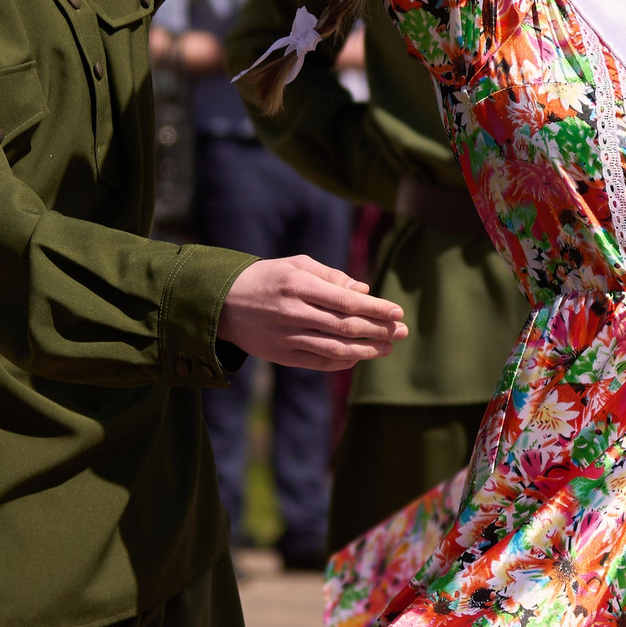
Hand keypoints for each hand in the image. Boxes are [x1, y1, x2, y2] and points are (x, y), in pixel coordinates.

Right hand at [217, 256, 405, 369]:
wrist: (223, 303)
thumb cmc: (267, 278)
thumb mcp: (296, 265)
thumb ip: (331, 276)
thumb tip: (364, 291)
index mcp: (298, 285)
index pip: (346, 301)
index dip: (376, 308)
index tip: (398, 312)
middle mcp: (293, 312)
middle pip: (345, 326)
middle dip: (379, 330)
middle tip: (402, 332)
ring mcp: (287, 337)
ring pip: (335, 348)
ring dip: (367, 350)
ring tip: (388, 347)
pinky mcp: (282, 356)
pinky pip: (320, 362)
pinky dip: (344, 360)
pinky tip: (361, 356)